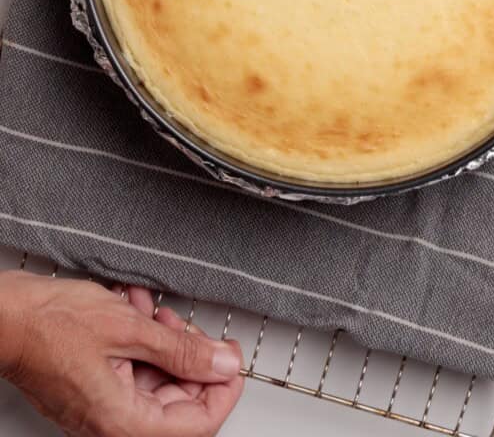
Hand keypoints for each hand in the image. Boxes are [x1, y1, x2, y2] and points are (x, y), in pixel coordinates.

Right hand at [0, 272, 243, 436]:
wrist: (6, 315)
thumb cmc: (51, 324)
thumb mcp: (131, 328)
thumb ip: (182, 350)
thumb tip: (222, 363)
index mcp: (123, 420)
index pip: (197, 422)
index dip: (222, 387)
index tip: (230, 357)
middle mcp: (111, 423)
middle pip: (178, 401)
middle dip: (188, 356)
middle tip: (186, 326)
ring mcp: (100, 406)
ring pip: (156, 381)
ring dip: (162, 341)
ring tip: (154, 312)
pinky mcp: (92, 387)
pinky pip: (132, 370)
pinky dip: (140, 340)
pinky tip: (134, 312)